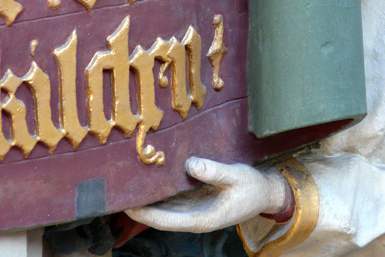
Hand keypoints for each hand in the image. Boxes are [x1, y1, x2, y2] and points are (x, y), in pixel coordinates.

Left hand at [125, 157, 289, 232]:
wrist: (266, 192)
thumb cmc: (253, 187)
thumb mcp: (237, 177)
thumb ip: (214, 172)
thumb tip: (190, 164)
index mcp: (203, 218)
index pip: (166, 220)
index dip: (145, 214)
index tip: (126, 204)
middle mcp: (194, 216)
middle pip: (160, 214)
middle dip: (140, 204)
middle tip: (118, 187)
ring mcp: (194, 209)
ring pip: (164, 206)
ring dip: (148, 196)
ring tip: (128, 180)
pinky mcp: (196, 199)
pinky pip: (173, 197)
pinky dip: (160, 189)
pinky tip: (150, 176)